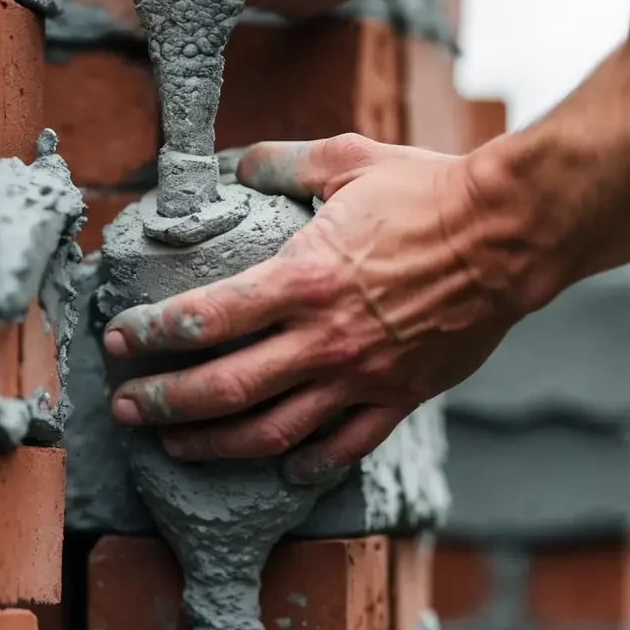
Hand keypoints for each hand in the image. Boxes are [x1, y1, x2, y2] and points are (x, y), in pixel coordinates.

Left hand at [103, 134, 524, 485]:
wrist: (510, 235)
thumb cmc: (427, 193)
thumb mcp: (347, 159)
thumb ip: (280, 163)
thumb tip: (235, 165)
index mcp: (302, 278)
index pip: (203, 318)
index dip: (150, 334)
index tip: (118, 339)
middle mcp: (323, 338)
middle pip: (222, 388)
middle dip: (162, 404)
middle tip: (125, 407)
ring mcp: (360, 376)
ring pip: (270, 432)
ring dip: (211, 444)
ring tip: (173, 445)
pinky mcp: (397, 398)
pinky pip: (341, 449)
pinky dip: (301, 467)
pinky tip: (275, 471)